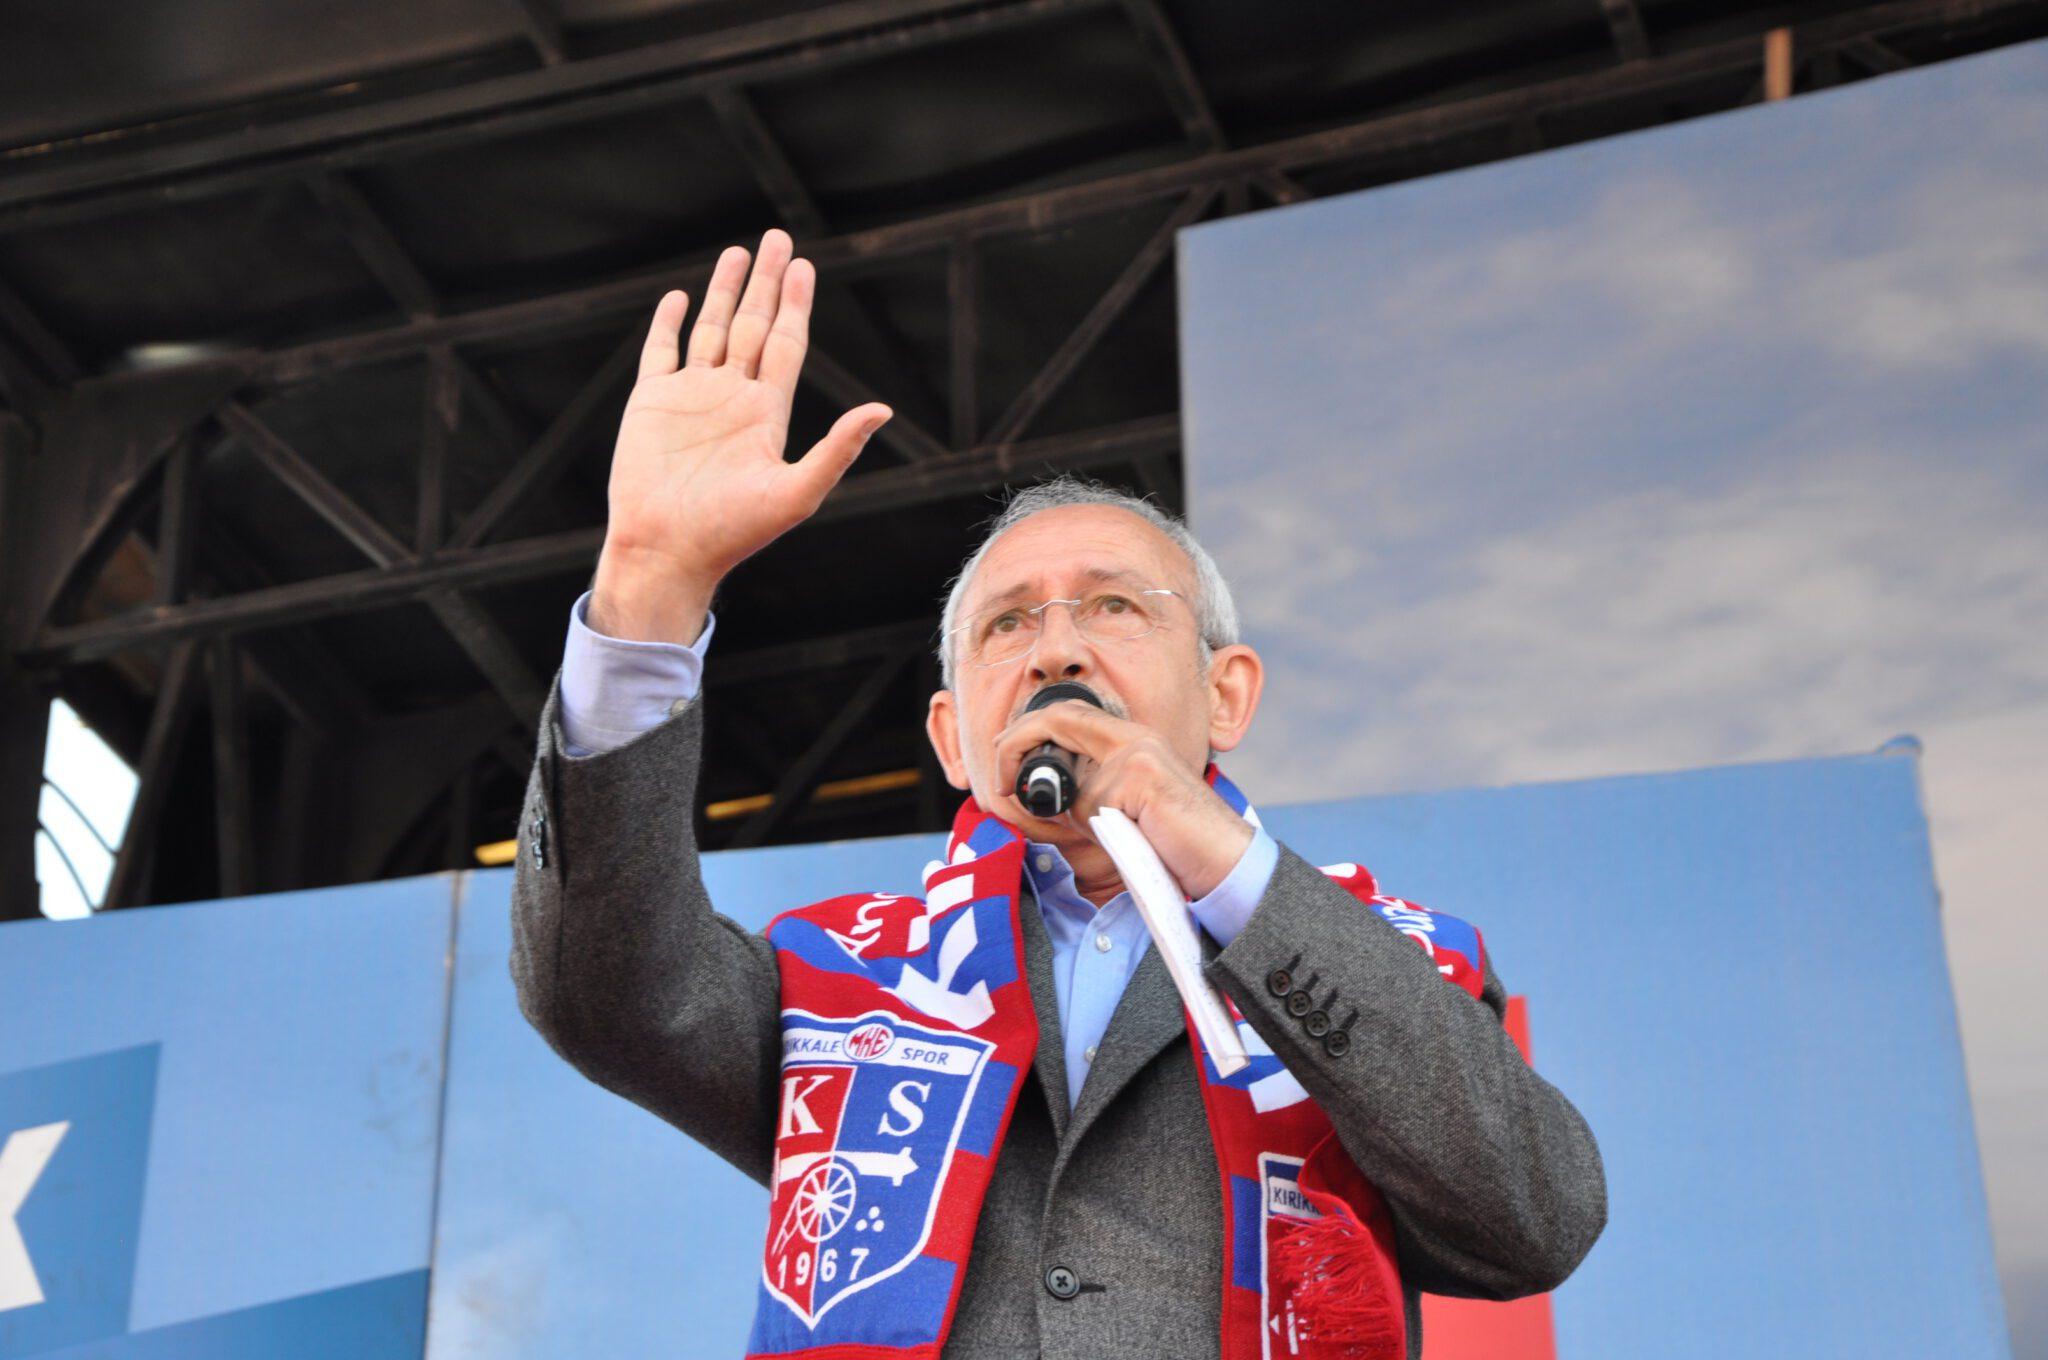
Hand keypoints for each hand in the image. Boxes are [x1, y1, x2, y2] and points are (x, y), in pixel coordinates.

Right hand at [591, 228, 892, 641]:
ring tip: (738, 252)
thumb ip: (838, 448)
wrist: (668, 551)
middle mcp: (731, 398)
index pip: (785, 344)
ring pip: (711, 330)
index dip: (796, 306)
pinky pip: (662, 352)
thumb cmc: (733, 532)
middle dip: (766, 282)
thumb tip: (883, 409)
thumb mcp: (796, 491)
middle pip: (753, 325)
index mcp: (766, 413)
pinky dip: (670, 324)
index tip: (804, 267)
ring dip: (724, 292)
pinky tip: (680, 299)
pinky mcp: (651, 404)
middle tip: (778, 238)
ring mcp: (690, 398)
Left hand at [993, 702, 1253, 898]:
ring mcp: (1139, 755)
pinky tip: (1129, 836)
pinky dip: (1099, 828)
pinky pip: (1094, 804)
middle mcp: (1135, 737)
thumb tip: (1040, 795)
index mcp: (1131, 739)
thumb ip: (1085, 794)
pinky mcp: (1142, 778)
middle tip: (999, 781)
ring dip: (1077, 813)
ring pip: (1074, 778)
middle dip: (1015, 744)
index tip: (1005, 763)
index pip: (1066, 713)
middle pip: (1058, 717)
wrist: (1224, 859)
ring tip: (1110, 830)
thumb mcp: (1120, 809)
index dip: (1025, 731)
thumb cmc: (1174, 841)